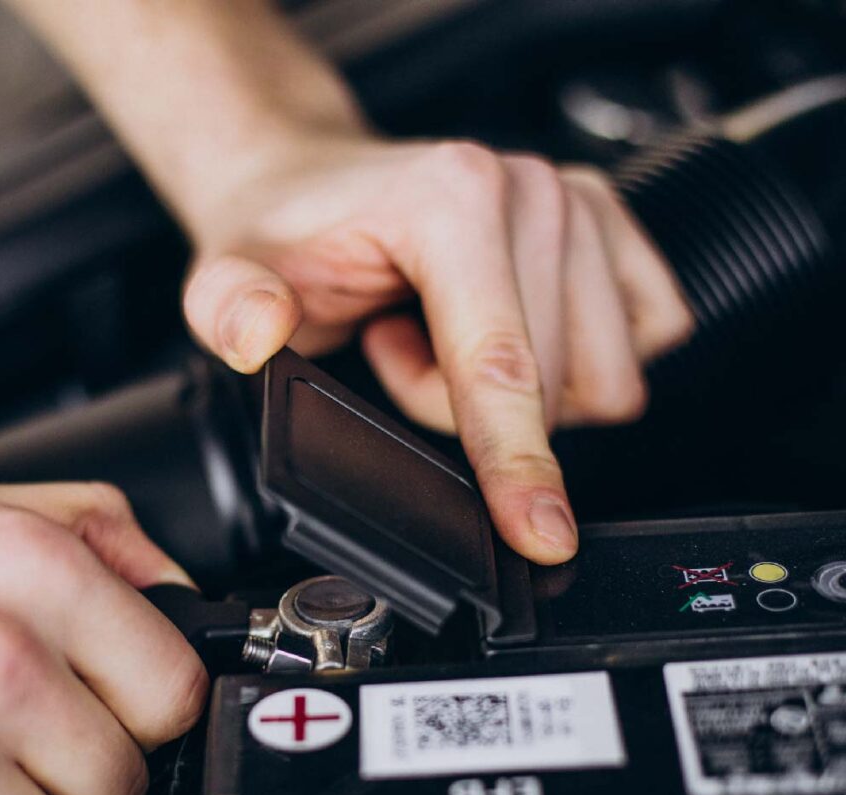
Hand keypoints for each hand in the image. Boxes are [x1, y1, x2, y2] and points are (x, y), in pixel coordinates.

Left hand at [183, 139, 692, 563]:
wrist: (312, 183)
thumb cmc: (286, 234)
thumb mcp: (229, 276)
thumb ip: (232, 307)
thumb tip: (259, 331)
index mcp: (452, 199)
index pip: (500, 367)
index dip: (517, 464)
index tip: (541, 535)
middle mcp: (531, 191)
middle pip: (552, 390)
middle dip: (466, 408)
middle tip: (396, 351)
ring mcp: (580, 202)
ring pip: (600, 379)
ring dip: (519, 392)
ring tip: (440, 337)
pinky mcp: (611, 226)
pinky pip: (642, 340)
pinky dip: (572, 367)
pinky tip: (502, 330)